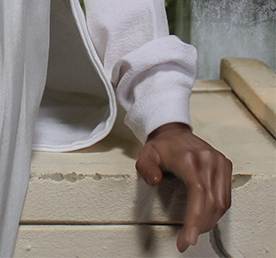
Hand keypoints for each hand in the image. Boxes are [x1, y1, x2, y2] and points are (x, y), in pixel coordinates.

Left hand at [135, 122, 231, 252]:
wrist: (174, 132)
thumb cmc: (161, 147)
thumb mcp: (145, 155)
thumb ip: (145, 168)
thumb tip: (155, 180)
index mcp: (188, 157)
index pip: (197, 193)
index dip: (194, 219)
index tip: (187, 239)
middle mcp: (207, 158)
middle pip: (210, 201)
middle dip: (199, 226)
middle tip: (186, 239)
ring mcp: (218, 161)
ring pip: (221, 202)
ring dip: (209, 221)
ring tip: (194, 230)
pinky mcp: (225, 165)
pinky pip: (226, 196)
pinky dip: (216, 212)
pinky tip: (205, 218)